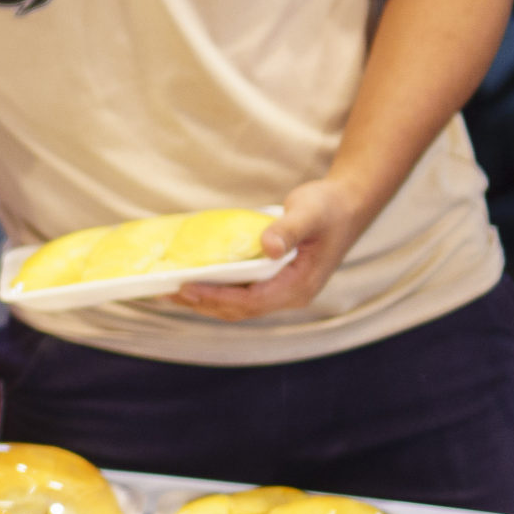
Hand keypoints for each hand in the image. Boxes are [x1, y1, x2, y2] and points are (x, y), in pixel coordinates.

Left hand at [176, 174, 374, 320]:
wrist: (346, 204)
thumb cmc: (329, 207)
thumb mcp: (310, 213)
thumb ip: (289, 230)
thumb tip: (270, 247)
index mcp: (300, 286)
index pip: (253, 301)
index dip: (218, 297)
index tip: (188, 287)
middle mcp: (290, 294)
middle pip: (240, 309)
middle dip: (203, 303)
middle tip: (167, 291)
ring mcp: (282, 290)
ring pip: (238, 305)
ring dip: (205, 300)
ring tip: (170, 291)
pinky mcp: (274, 281)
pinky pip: (240, 292)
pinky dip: (215, 289)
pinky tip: (193, 279)